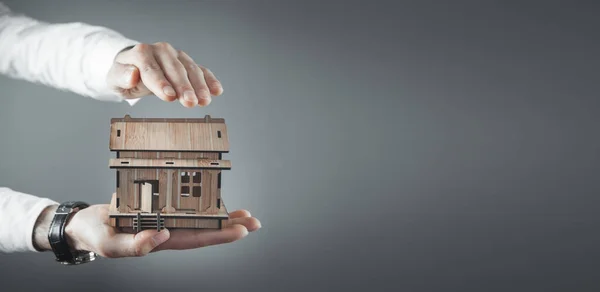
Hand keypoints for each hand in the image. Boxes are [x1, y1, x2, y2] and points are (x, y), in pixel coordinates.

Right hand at [53, 204, 260, 257]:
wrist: (84, 224)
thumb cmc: (96, 236)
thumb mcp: (111, 244)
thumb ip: (134, 246)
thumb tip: (162, 237)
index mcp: (161, 241)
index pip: (197, 239)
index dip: (220, 235)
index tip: (243, 230)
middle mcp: (168, 230)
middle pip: (205, 229)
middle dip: (231, 226)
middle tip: (255, 221)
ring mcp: (165, 217)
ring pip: (199, 216)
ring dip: (222, 215)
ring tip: (245, 212)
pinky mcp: (158, 204)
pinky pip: (184, 202)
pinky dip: (200, 198)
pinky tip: (214, 195)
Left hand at [106, 42, 223, 107]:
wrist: (133, 67)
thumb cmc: (124, 75)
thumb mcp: (115, 78)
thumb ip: (121, 76)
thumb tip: (132, 75)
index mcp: (141, 53)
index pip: (151, 68)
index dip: (160, 82)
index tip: (169, 96)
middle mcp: (161, 51)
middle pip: (174, 69)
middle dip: (183, 86)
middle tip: (190, 102)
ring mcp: (176, 56)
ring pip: (190, 69)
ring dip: (199, 86)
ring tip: (204, 101)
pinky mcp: (187, 63)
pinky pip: (201, 70)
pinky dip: (210, 80)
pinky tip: (217, 90)